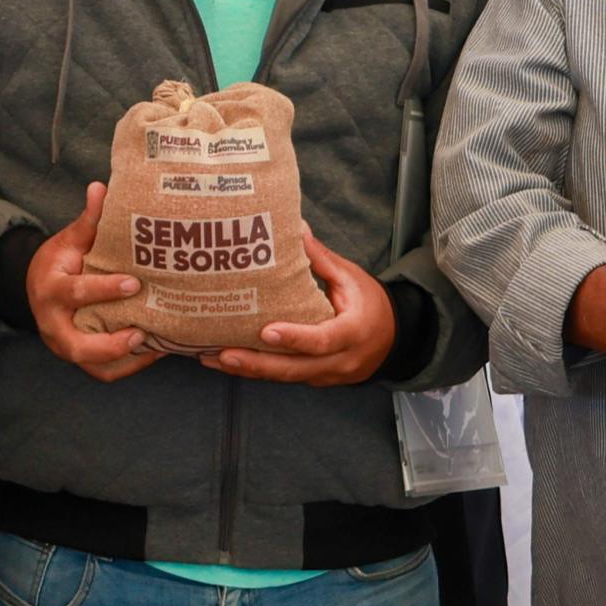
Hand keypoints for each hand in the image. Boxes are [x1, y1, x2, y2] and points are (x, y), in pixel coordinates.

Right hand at [25, 185, 160, 381]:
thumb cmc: (60, 262)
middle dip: (109, 344)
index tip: (134, 283)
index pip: (76, 292)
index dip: (104, 289)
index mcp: (50, 289)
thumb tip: (101, 187)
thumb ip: (88, 219)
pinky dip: (128, 367)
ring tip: (155, 346)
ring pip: (90, 365)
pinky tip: (154, 353)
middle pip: (76, 345)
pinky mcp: (78, 358)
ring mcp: (63, 344)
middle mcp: (53, 323)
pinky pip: (102, 372)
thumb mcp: (69, 240)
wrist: (37, 288)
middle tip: (140, 333)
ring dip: (123, 360)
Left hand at [207, 235, 404, 384]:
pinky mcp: (314, 379)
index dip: (294, 338)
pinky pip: (284, 377)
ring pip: (284, 377)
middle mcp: (338, 361)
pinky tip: (228, 361)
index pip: (322, 340)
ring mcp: (325, 375)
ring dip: (248, 370)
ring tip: (211, 358)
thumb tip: (295, 227)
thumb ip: (321, 259)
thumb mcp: (351, 278)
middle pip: (294, 369)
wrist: (394, 339)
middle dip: (256, 363)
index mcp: (352, 333)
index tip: (266, 332)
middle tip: (223, 353)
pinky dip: (256, 370)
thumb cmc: (371, 304)